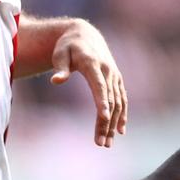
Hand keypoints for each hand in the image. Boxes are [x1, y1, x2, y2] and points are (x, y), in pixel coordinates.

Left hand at [50, 20, 127, 147]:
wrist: (85, 35)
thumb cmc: (68, 47)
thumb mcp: (60, 54)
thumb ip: (60, 68)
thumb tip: (56, 81)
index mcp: (93, 64)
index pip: (99, 86)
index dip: (102, 102)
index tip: (104, 118)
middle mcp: (107, 70)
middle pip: (109, 100)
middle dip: (106, 123)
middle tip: (101, 143)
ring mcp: (114, 75)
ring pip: (118, 102)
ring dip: (114, 123)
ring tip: (108, 143)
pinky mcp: (117, 80)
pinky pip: (122, 99)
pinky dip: (122, 114)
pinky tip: (120, 131)